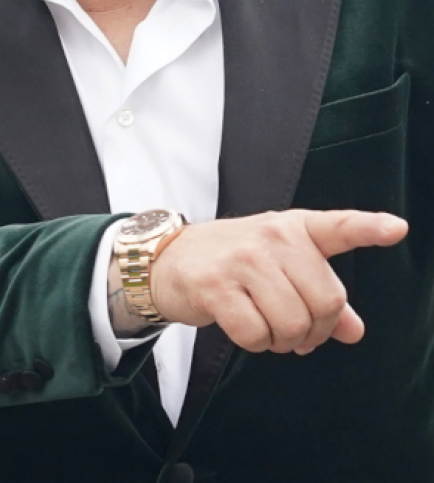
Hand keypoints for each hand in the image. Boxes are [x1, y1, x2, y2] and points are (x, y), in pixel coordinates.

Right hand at [150, 209, 407, 354]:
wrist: (172, 260)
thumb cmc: (235, 262)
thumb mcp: (281, 266)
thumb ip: (320, 294)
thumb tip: (355, 331)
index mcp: (294, 228)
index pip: (338, 226)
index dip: (370, 228)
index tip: (398, 228)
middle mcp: (273, 236)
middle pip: (326, 301)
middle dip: (316, 331)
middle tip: (297, 332)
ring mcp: (243, 259)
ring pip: (292, 323)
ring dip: (284, 341)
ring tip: (269, 329)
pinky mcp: (217, 286)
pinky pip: (256, 335)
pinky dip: (256, 344)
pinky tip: (244, 328)